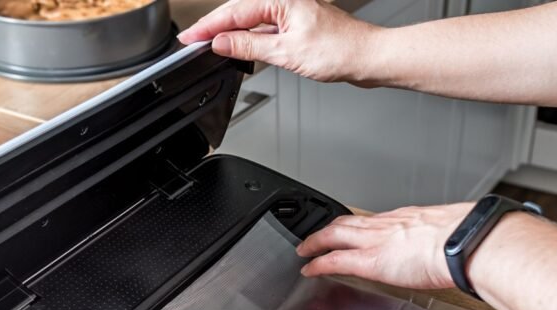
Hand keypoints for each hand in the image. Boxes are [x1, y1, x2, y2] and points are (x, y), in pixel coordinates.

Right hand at [177, 0, 380, 83]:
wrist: (367, 57)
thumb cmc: (340, 50)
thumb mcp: (286, 52)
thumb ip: (248, 46)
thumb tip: (221, 42)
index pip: (233, 12)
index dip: (207, 26)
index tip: (188, 38)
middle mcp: (285, 0)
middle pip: (238, 12)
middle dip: (213, 26)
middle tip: (190, 41)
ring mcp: (291, 12)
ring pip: (251, 19)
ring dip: (230, 32)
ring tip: (207, 44)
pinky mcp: (297, 24)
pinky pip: (264, 27)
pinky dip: (248, 37)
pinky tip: (239, 46)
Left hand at [296, 204, 473, 289]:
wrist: (465, 243)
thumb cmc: (467, 240)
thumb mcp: (453, 231)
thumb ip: (445, 238)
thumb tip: (457, 248)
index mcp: (409, 218)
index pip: (375, 219)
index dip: (360, 224)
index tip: (355, 228)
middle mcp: (387, 224)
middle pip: (348, 221)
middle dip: (329, 227)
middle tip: (317, 234)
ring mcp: (375, 240)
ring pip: (335, 234)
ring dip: (317, 241)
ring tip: (306, 248)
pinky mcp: (369, 261)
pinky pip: (335, 260)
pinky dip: (319, 264)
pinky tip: (309, 269)